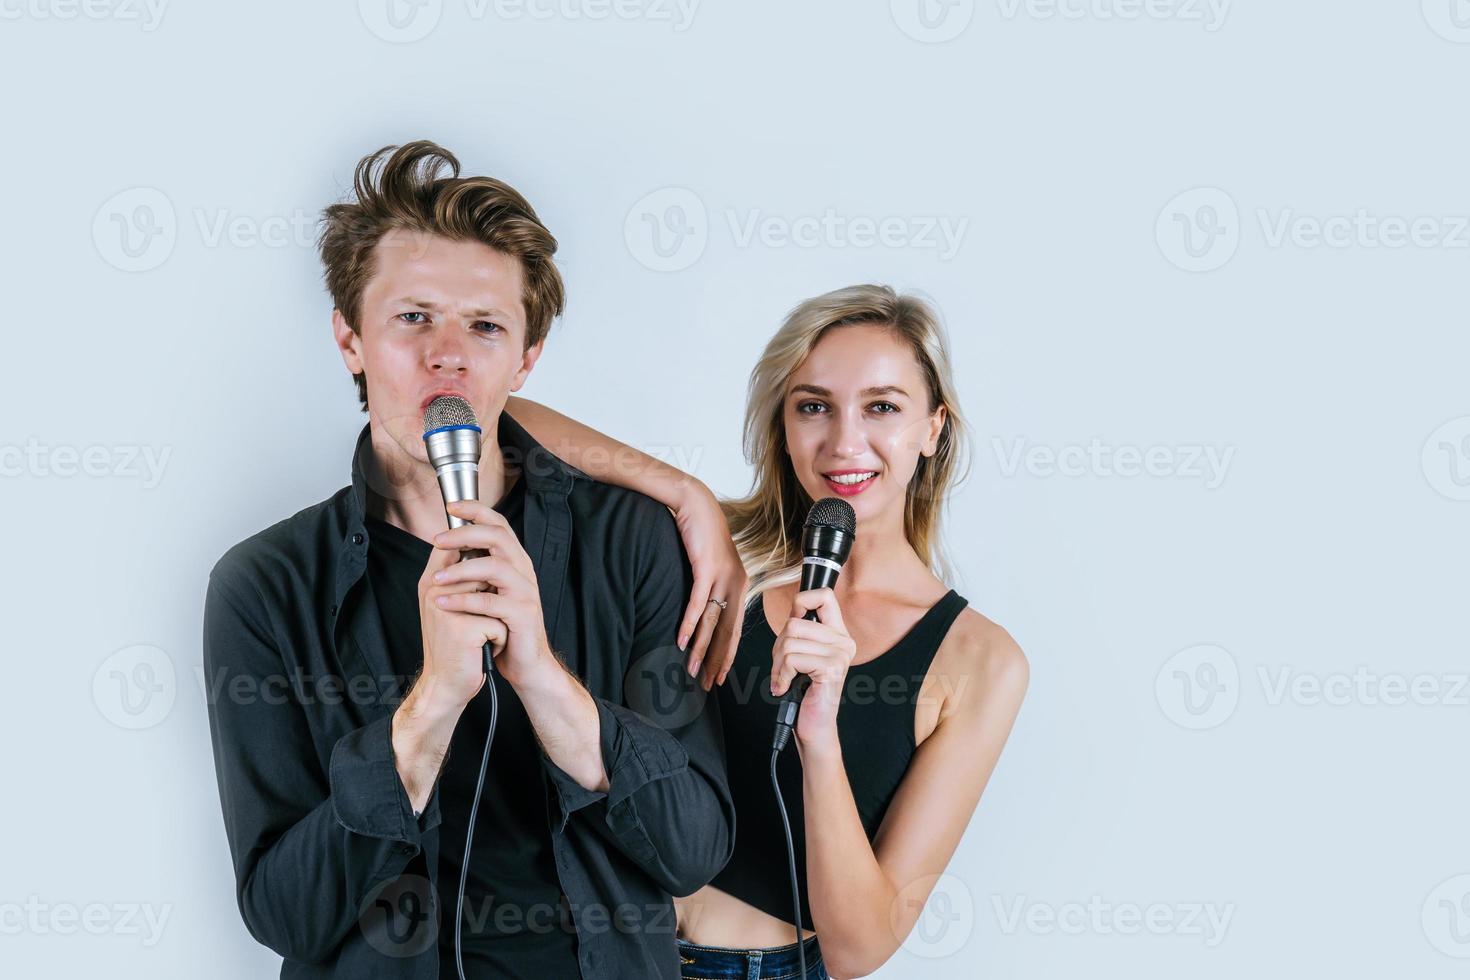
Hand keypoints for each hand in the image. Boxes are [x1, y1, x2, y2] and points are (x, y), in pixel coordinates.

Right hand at [414, 542, 506, 714]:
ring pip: (494, 597)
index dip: (473, 549)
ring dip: (496, 619)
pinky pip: (499, 624)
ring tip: (480, 635)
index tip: (484, 570)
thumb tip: (480, 548)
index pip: (452, 546)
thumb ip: (458, 577)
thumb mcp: (449, 606)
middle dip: (491, 597)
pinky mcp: (464, 629)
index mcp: (430, 582)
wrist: (445, 685)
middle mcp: (434, 591)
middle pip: (482, 571)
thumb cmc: (454, 645)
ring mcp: (447, 609)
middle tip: (476, 623)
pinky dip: (499, 640)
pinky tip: (481, 650)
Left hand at [428, 498, 555, 689]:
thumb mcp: (488, 590)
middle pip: (498, 536)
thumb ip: (475, 567)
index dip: (476, 510)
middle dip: (465, 534)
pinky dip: (463, 600)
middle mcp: (522, 570)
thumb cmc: (503, 625)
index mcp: (513, 560)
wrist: (525, 662)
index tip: (450, 507)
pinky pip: (490, 601)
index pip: (498, 524)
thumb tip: (446, 545)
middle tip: (438, 540)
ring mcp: (525, 591)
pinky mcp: (522, 613)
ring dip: (460, 570)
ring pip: (494, 566)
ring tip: (436, 579)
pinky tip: (443, 603)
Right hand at [673, 486, 747, 690]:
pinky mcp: (706, 569)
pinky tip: (682, 641)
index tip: (720, 676)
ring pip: (712, 622)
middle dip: (717, 661)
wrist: (696, 505)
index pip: (735, 629)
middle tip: (708, 685)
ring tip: (693, 670)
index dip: (728, 655)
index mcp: (739, 586)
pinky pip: (698, 603)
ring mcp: (722, 577)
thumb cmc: (701, 536)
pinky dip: (690, 624)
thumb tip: (704, 614)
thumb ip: (712, 589)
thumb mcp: (711, 565)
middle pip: (727, 631)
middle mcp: (736, 584)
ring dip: (701, 648)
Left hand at [770, 588, 855, 745]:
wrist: (814, 727)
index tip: (793, 619)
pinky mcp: (831, 668)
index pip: (824, 596)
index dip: (802, 601)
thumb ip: (801, 632)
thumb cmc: (805, 692)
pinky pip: (793, 659)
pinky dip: (781, 675)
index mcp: (838, 634)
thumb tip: (794, 609)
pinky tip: (785, 686)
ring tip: (784, 677)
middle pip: (794, 623)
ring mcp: (840, 655)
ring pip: (790, 642)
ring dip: (778, 664)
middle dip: (778, 647)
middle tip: (782, 666)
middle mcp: (843, 642)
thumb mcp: (803, 654)